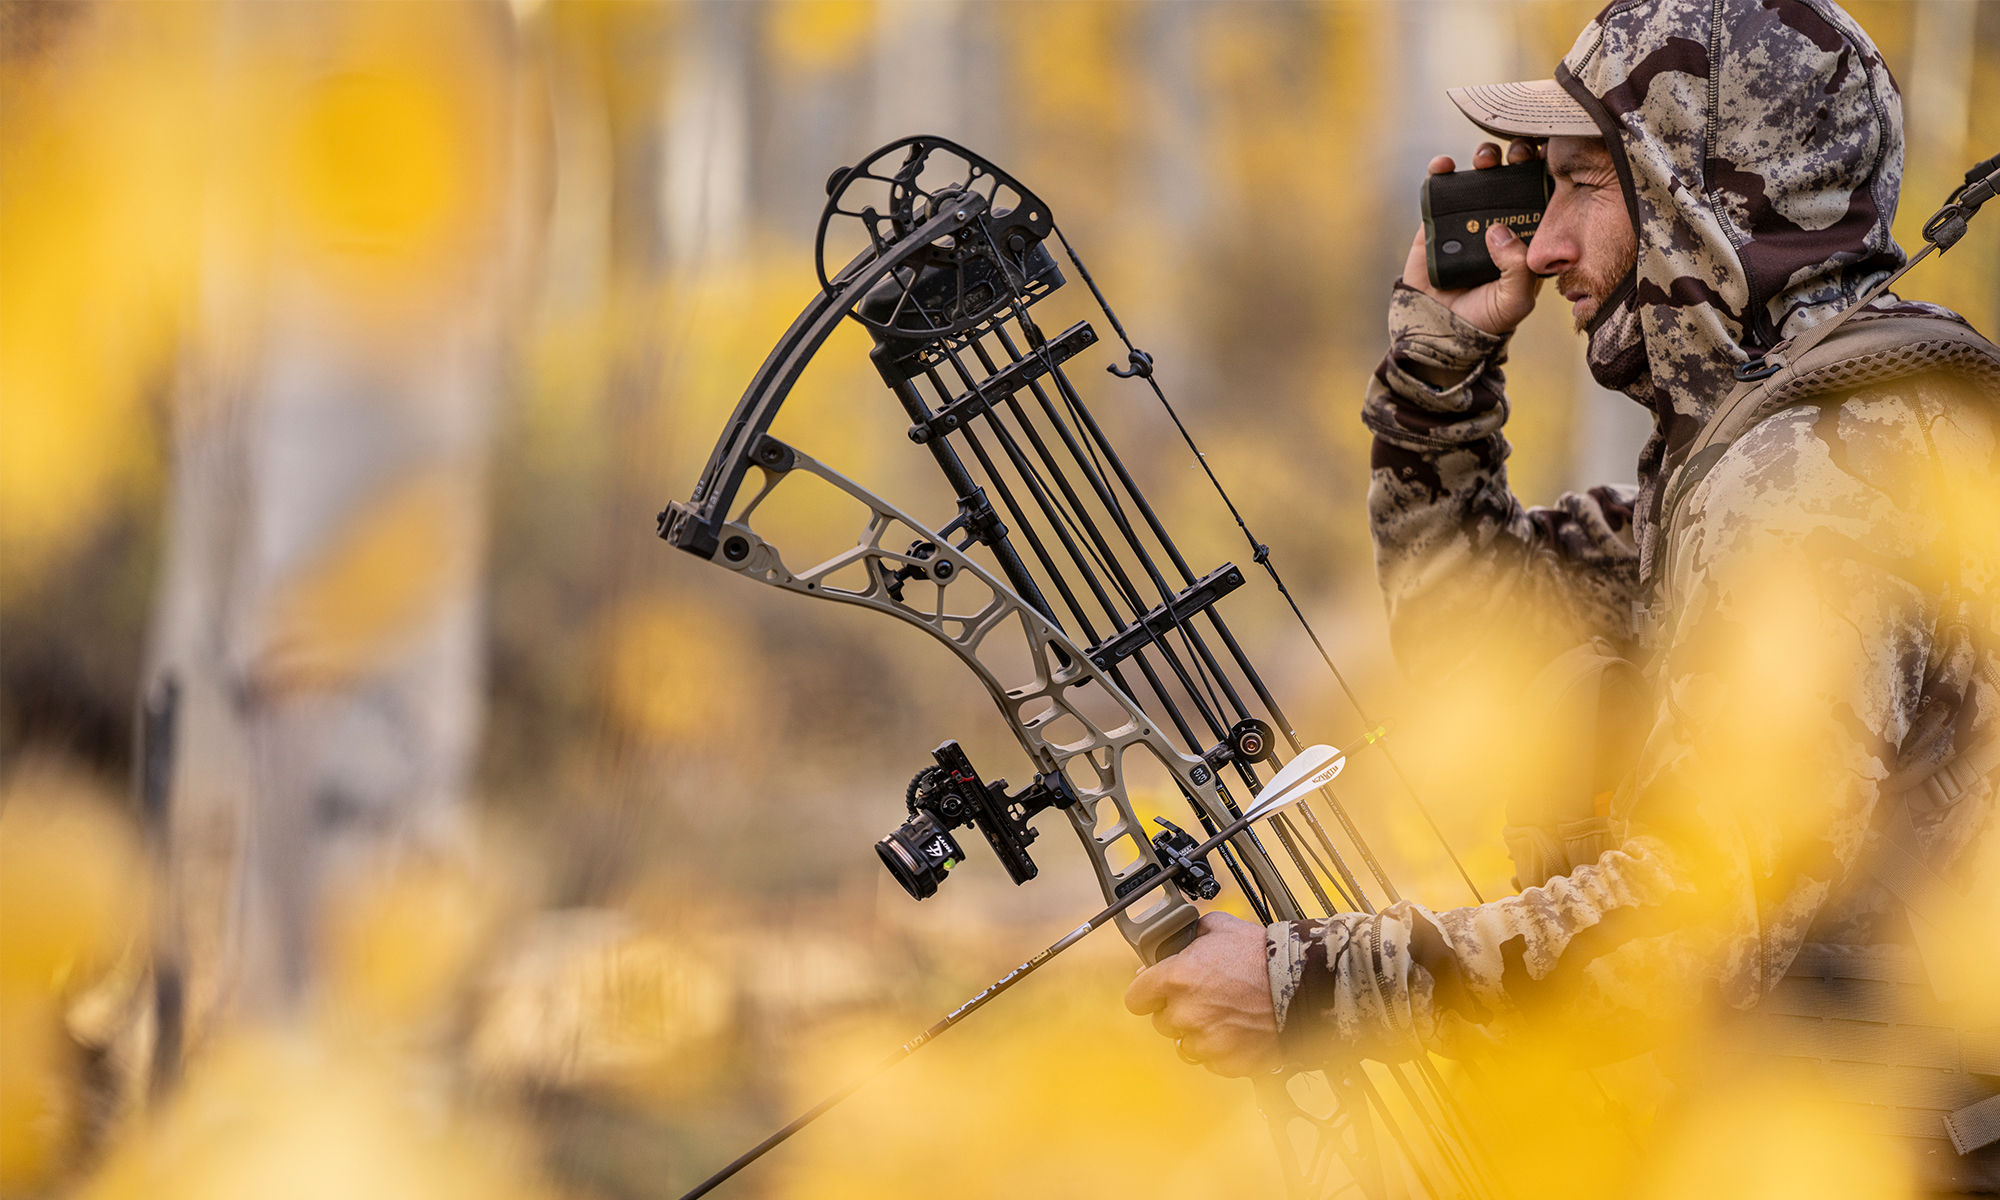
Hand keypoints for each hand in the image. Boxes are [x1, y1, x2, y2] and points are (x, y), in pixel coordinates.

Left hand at [1123, 911, 1281, 1076]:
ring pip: (1184, 1045)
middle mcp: (1185, 1013)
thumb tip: (1167, 947)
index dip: (1146, 993)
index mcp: (1176, 979)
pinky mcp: (1227, 1062)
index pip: (1135, 998)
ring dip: (1197, 1033)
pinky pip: (1211, 1061)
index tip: (1154, 993)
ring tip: (1223, 1015)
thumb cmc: (1261, 955)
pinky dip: (1221, 1050)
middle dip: (1177, 1011)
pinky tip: (1236, 1031)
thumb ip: (1185, 937)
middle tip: (1203, 999)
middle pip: (1161, 1022)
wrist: (1301, 983)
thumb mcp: (1217, 927)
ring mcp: (1206, 1041)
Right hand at [1402, 139, 1545, 336]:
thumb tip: (1497, 231)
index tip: (1548, 155)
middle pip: (1512, 179)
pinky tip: (1445, 165)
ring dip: (1484, 158)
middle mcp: (1499, 221)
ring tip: (1486, 158)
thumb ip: (1518, 269)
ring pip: (1480, 177)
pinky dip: (1442, 171)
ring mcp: (1468, 219)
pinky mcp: (1436, 221)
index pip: (1540, 196)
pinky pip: (1440, 189)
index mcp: (1525, 237)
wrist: (1437, 332)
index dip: (1544, 173)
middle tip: (1518, 153)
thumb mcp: (1515, 300)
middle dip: (1517, 157)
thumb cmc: (1484, 320)